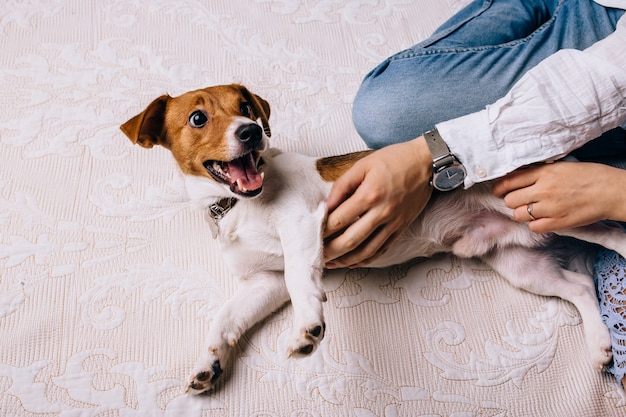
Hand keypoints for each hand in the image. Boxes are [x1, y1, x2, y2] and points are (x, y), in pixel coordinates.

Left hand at [324, 137, 432, 267]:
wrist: (427, 163)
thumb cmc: (394, 160)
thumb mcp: (363, 165)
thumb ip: (342, 186)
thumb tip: (325, 206)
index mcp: (369, 195)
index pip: (339, 219)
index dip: (323, 230)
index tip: (312, 234)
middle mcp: (382, 213)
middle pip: (350, 241)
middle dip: (330, 251)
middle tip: (316, 255)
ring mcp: (393, 223)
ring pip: (366, 251)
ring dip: (346, 260)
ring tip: (330, 263)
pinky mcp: (401, 228)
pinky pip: (382, 250)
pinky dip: (366, 260)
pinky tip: (352, 262)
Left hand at [493, 161, 625, 232]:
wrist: (612, 191)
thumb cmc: (589, 176)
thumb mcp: (561, 166)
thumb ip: (539, 173)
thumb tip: (518, 178)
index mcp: (544, 173)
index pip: (510, 181)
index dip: (500, 188)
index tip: (498, 191)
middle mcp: (543, 190)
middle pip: (510, 200)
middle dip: (512, 201)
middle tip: (519, 202)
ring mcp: (550, 207)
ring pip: (518, 215)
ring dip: (522, 214)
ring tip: (532, 210)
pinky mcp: (557, 222)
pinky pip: (533, 227)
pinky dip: (535, 224)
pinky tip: (543, 219)